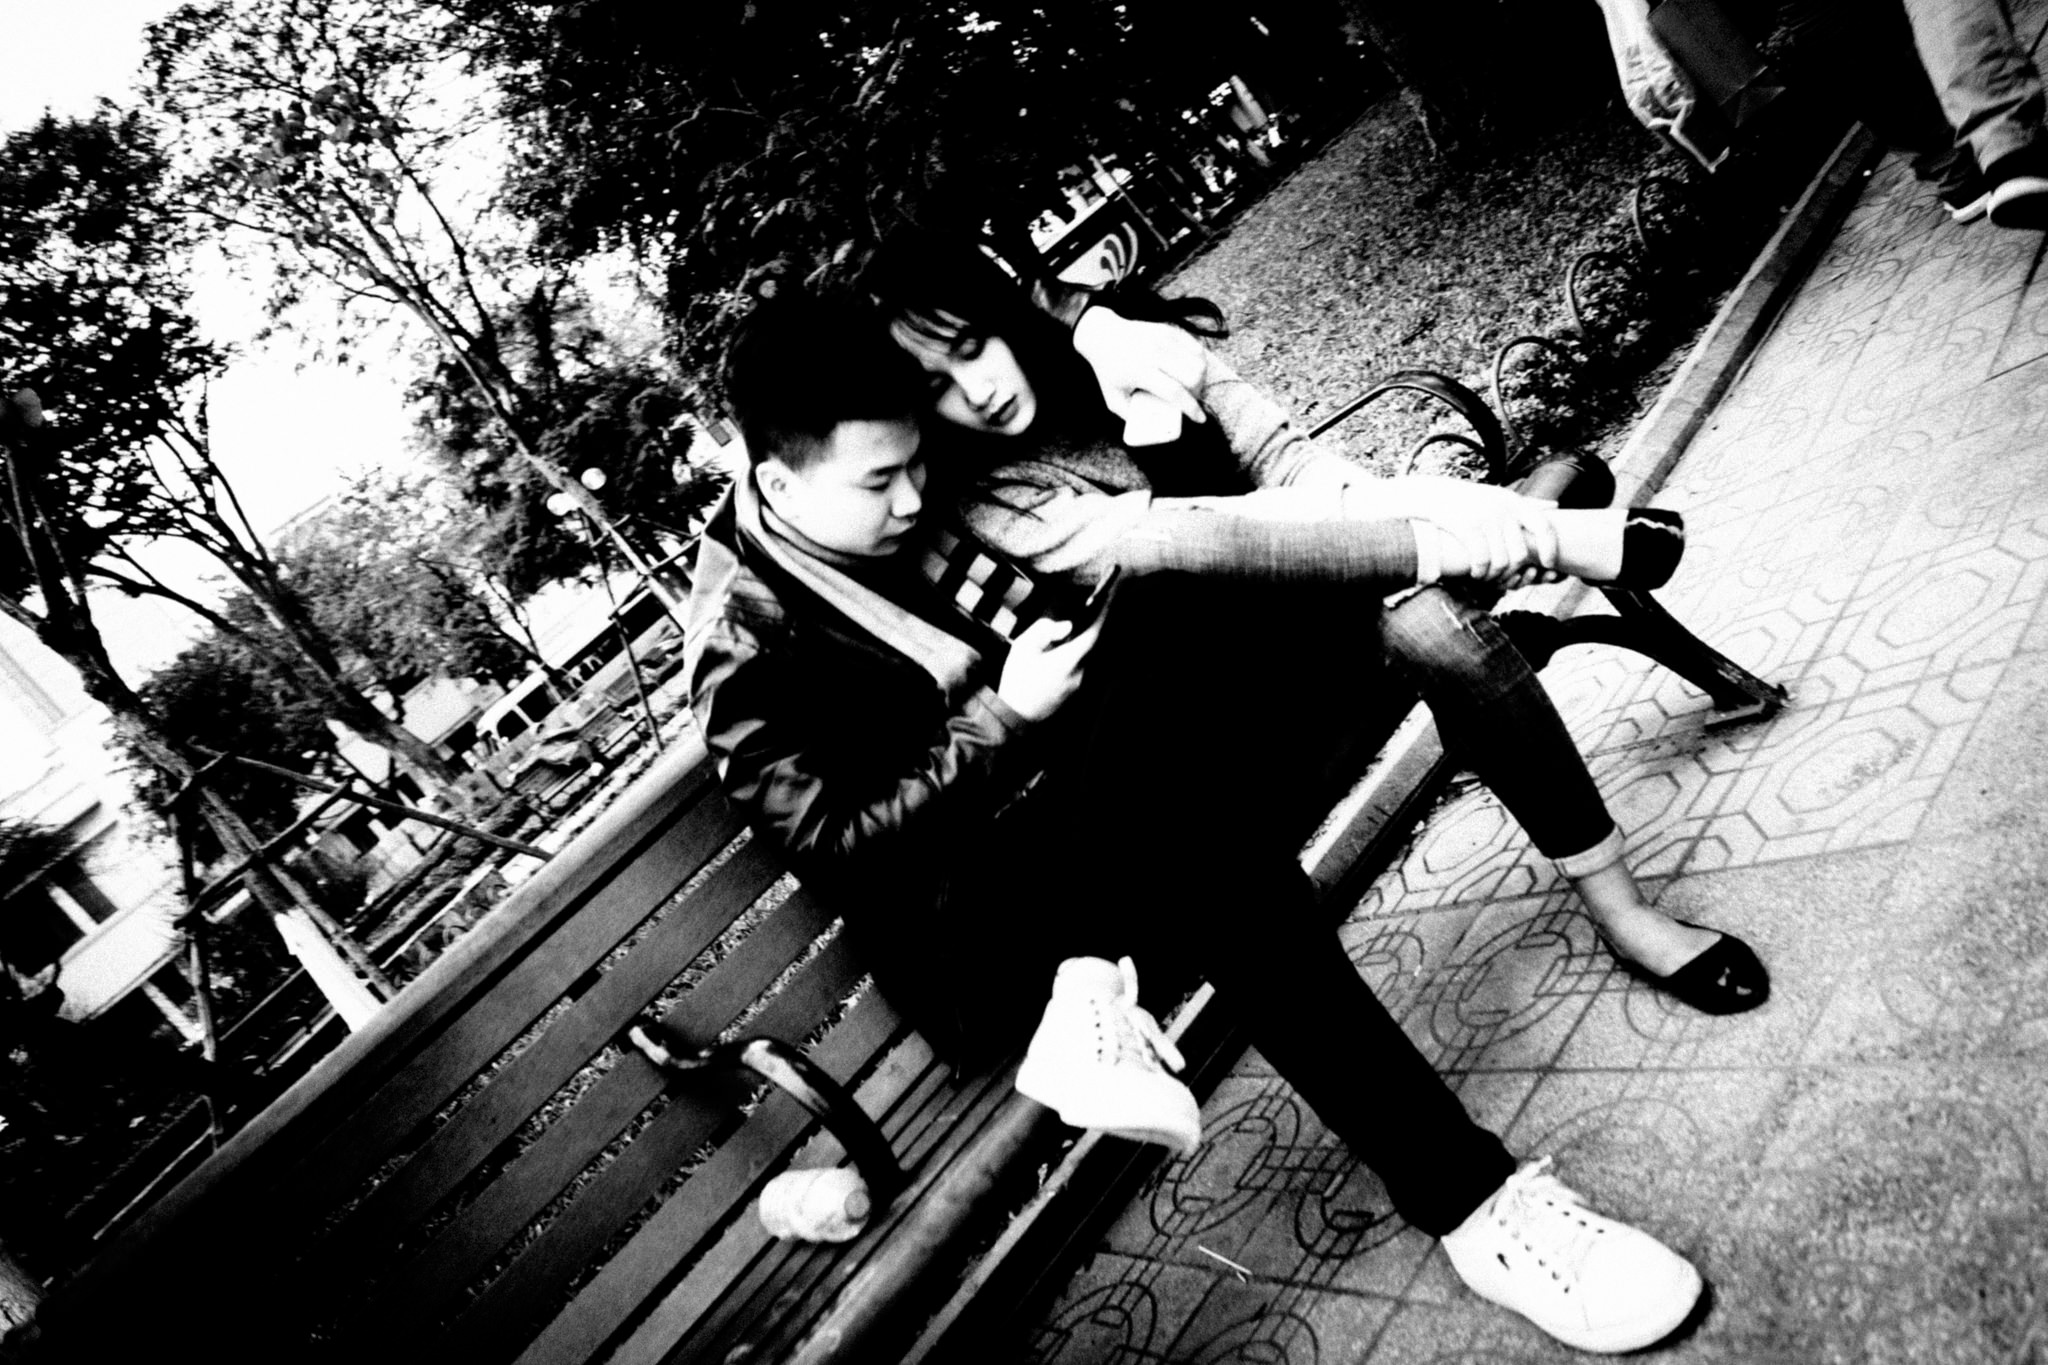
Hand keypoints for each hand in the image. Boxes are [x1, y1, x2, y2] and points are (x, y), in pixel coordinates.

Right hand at [998, 613, 1104, 721]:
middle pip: (1090, 646)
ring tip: (1062, 640)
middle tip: (1082, 617)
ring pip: (1083, 659)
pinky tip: (1056, 660)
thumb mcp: (1023, 647)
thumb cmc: (1018, 680)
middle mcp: (1079, 672)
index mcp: (1070, 659)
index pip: (1094, 634)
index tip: (1104, 603)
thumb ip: (1044, 630)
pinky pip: (1077, 670)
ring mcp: (1077, 685)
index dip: (1101, 617)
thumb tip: (1067, 626)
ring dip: (1077, 648)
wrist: (1015, 716)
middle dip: (1088, 631)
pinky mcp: (1072, 694)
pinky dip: (1072, 660)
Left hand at [1071, 307, 1207, 445]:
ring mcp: (1162, 339)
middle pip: (1192, 375)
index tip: (1200, 419)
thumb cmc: (1108, 371)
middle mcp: (1153, 353)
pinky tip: (1192, 369)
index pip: (1174, 391)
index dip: (1191, 408)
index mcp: (1140, 371)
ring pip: (1198, 360)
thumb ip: (1132, 416)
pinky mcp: (1168, 330)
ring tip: (1192, 386)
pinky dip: (1199, 361)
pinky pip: (1195, 347)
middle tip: (1190, 400)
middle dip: (1197, 393)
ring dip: (1201, 378)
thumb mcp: (1113, 399)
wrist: (1102, 335)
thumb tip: (1154, 430)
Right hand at [1413, 489, 1560, 585]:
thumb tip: (1556, 507)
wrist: (1434, 495)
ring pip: (1501, 561)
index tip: (1547, 565)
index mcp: (1515, 503)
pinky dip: (1480, 573)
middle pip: (1520, 553)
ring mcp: (1485, 519)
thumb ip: (1528, 503)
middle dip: (1513, 572)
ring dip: (1495, 576)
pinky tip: (1475, 575)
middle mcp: (1503, 510)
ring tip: (1488, 579)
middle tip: (1504, 579)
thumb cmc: (1471, 499)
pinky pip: (1482, 560)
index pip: (1544, 528)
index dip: (1550, 550)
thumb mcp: (1502, 496)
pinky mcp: (1467, 528)